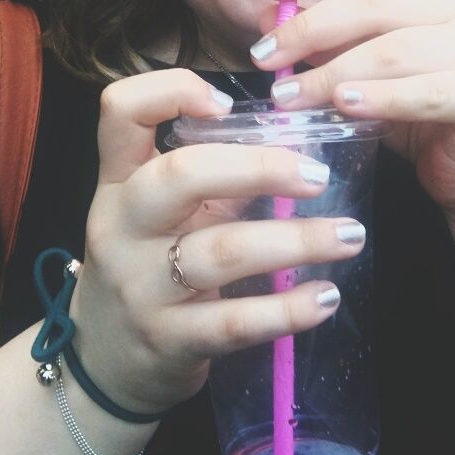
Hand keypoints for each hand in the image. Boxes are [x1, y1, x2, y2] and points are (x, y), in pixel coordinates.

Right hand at [70, 70, 363, 415]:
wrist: (105, 363)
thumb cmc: (148, 268)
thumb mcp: (159, 216)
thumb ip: (210, 179)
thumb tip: (295, 143)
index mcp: (119, 181)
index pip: (121, 110)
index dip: (173, 91)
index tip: (230, 103)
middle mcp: (121, 226)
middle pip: (181, 175)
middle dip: (260, 168)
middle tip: (319, 175)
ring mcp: (141, 286)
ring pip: (220, 252)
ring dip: (296, 241)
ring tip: (350, 236)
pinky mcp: (168, 340)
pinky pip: (234, 323)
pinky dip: (287, 309)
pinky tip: (325, 298)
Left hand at [253, 0, 454, 219]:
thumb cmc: (422, 117)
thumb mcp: (367, 69)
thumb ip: (330, 38)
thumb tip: (270, 12)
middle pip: (378, 1)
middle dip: (312, 27)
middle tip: (264, 56)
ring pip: (397, 49)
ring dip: (333, 71)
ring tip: (288, 95)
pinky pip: (427, 92)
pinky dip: (381, 98)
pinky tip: (342, 106)